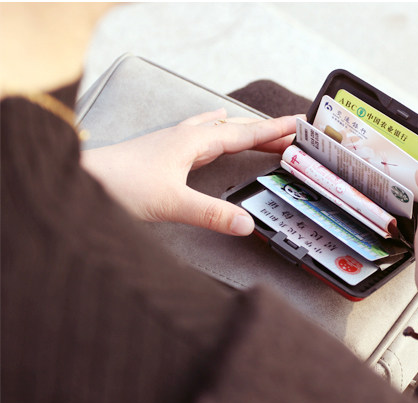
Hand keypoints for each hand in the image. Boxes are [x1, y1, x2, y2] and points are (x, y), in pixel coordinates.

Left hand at [81, 109, 297, 235]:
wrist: (80, 180)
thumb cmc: (118, 185)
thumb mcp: (171, 203)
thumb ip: (211, 214)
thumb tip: (246, 223)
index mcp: (193, 142)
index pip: (243, 133)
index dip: (272, 131)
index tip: (296, 125)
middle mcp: (185, 136)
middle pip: (235, 129)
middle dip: (264, 131)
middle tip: (289, 135)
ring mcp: (173, 141)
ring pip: (218, 129)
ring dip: (242, 130)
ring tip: (259, 130)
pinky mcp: (163, 150)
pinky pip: (200, 132)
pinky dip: (217, 130)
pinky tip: (211, 127)